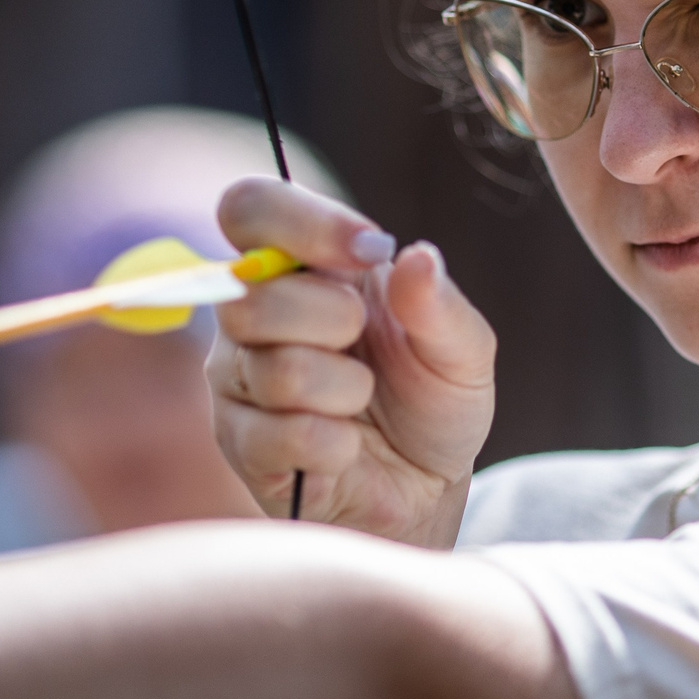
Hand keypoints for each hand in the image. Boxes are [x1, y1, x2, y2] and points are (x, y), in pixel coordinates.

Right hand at [209, 178, 495, 547]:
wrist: (424, 491)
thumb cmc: (431, 404)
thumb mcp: (462, 349)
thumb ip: (439, 303)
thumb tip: (414, 257)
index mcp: (301, 267)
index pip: (250, 208)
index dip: (301, 222)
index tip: (368, 252)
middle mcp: (252, 314)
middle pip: (249, 291)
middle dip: (333, 319)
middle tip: (364, 342)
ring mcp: (237, 379)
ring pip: (273, 368)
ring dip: (344, 390)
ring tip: (360, 403)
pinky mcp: (238, 443)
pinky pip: (280, 433)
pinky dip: (334, 444)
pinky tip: (346, 447)